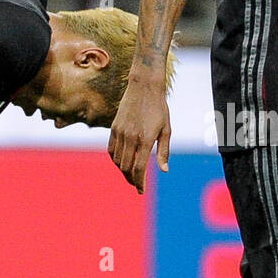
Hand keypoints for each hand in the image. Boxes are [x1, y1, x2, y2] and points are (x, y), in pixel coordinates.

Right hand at [107, 77, 169, 194]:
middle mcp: (130, 137)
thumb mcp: (166, 130)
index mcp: (145, 139)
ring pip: (117, 160)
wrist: (144, 87)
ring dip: (123, 171)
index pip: (138, 168)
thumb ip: (164, 151)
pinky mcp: (114, 128)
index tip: (141, 190)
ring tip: (130, 175)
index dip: (139, 182)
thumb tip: (164, 170)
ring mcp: (120, 132)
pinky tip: (122, 162)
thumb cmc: (159, 108)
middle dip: (131, 179)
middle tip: (137, 185)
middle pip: (126, 167)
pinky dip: (115, 160)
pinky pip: (111, 150)